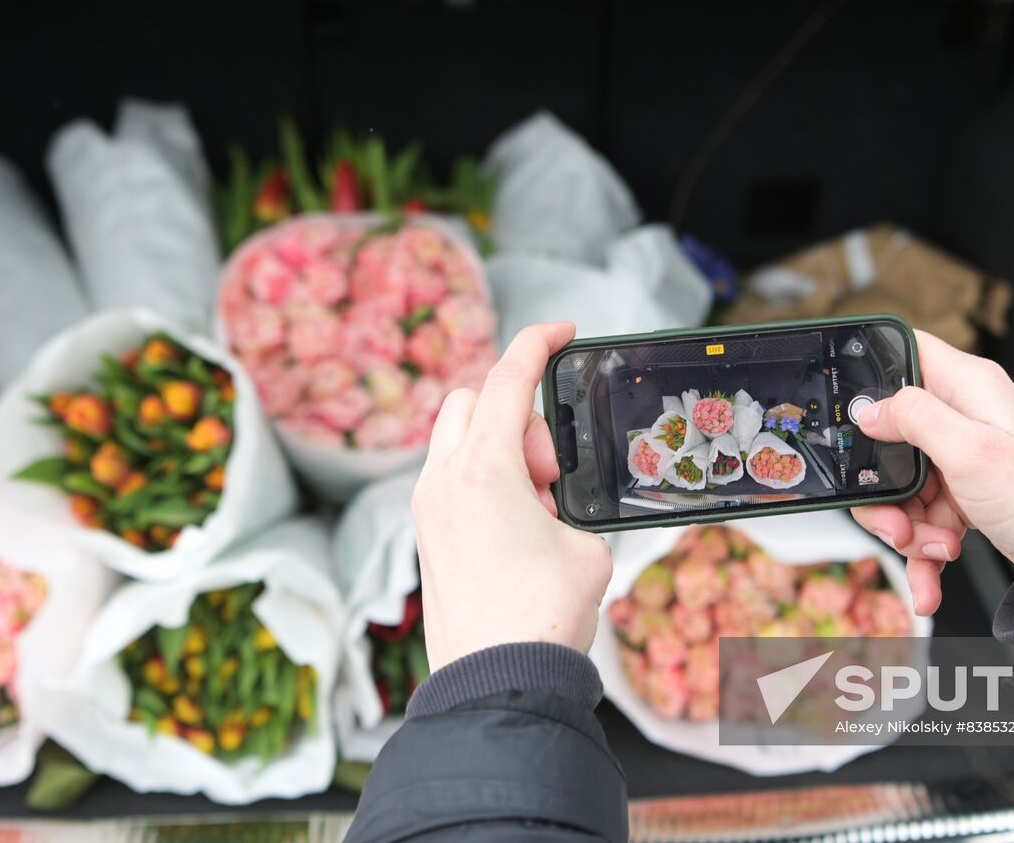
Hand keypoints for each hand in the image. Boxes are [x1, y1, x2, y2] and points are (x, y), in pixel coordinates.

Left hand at [412, 321, 612, 671]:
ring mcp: (428, 507)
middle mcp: (443, 480)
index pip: (508, 378)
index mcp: (483, 469)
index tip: (562, 331)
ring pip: (458, 439)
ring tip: (539, 506)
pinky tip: (519, 525)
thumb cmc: (542, 616)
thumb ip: (572, 506)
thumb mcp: (586, 546)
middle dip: (517, 414)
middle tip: (551, 468)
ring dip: (501, 449)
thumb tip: (555, 511)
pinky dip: (487, 479)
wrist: (497, 682)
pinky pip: (454, 477)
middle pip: (471, 400)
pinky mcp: (427, 535)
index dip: (538, 343)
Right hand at [850, 331, 1013, 615]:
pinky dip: (923, 549)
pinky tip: (930, 577)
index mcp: (967, 386)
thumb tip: (870, 408)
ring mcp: (962, 455)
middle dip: (885, 488)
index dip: (870, 375)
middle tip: (897, 518)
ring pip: (903, 485)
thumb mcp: (972, 451)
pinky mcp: (965, 491)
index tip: (854, 419)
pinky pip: (923, 516)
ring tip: (933, 549)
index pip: (904, 352)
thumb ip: (915, 419)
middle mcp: (963, 415)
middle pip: (890, 435)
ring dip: (908, 527)